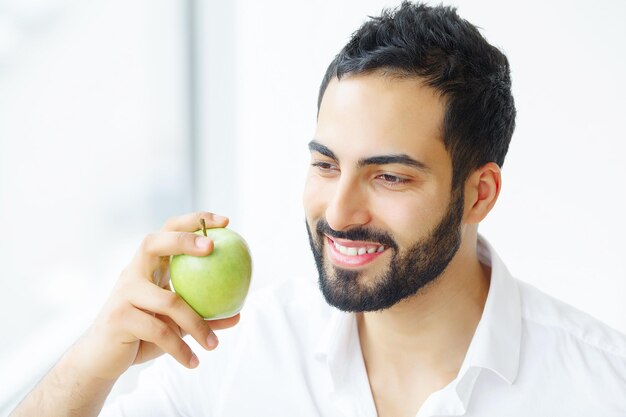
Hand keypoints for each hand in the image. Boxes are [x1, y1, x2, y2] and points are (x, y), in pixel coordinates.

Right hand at [74, 212, 239, 380]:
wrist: (102, 359)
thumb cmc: (143, 334)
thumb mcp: (176, 322)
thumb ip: (203, 315)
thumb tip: (238, 314)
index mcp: (148, 266)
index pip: (168, 231)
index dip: (194, 221)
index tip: (225, 221)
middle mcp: (133, 272)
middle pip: (155, 243)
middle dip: (184, 240)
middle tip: (212, 248)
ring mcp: (123, 292)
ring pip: (170, 301)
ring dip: (198, 325)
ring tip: (214, 345)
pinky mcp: (118, 317)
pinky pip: (160, 331)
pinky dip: (180, 348)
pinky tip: (194, 362)